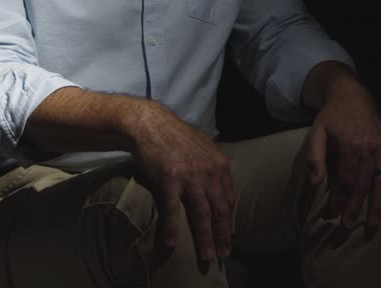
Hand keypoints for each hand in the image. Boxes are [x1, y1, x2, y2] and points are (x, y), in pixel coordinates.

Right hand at [128, 102, 235, 262]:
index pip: (229, 199)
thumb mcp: (204, 148)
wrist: (151, 124)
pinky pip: (172, 209)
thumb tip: (221, 186)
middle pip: (220, 210)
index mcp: (220, 165)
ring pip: (201, 213)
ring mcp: (190, 175)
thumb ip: (214, 167)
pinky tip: (171, 244)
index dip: (229, 220)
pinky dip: (172, 228)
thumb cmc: (176, 137)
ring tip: (207, 256)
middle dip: (223, 235)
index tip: (228, 236)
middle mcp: (209, 171)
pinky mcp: (169, 179)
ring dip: (204, 238)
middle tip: (224, 254)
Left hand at [304, 79, 380, 229]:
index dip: (339, 199)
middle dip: (355, 208)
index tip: (332, 214)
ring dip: (377, 205)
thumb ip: (315, 157)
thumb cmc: (332, 117)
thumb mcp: (316, 132)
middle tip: (348, 227)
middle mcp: (370, 148)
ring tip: (373, 226)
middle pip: (363, 185)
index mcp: (351, 145)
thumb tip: (315, 184)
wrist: (353, 95)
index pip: (345, 180)